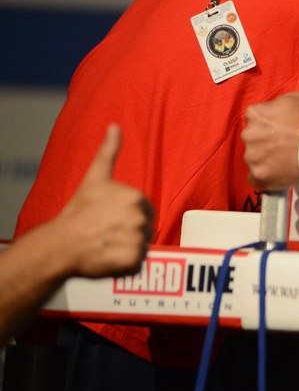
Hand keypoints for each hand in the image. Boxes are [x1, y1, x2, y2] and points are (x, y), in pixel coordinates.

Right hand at [58, 124, 154, 278]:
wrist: (61, 243)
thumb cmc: (78, 211)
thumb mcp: (95, 178)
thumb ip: (109, 151)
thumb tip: (115, 126)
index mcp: (136, 197)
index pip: (146, 212)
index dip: (127, 218)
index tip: (109, 220)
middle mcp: (140, 217)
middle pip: (146, 229)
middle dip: (128, 233)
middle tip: (106, 233)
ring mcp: (137, 240)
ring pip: (142, 246)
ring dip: (127, 248)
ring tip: (107, 244)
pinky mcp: (133, 260)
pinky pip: (138, 263)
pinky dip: (126, 264)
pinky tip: (109, 257)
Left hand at [242, 91, 298, 190]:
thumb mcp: (295, 98)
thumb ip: (278, 103)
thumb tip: (275, 111)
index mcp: (254, 114)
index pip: (254, 116)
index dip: (267, 122)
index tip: (278, 127)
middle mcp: (248, 135)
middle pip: (252, 138)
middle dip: (263, 140)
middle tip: (281, 144)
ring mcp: (251, 157)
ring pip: (254, 157)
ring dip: (264, 158)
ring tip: (282, 160)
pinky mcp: (257, 176)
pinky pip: (255, 178)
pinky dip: (264, 176)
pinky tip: (276, 173)